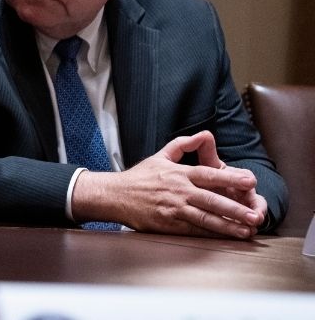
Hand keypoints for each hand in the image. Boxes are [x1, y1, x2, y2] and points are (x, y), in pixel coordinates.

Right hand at [71, 131, 264, 238]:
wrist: (114, 196)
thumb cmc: (139, 177)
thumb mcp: (160, 156)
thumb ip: (183, 145)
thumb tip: (205, 134)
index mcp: (178, 173)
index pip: (209, 174)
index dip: (231, 178)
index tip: (251, 181)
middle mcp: (178, 191)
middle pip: (211, 200)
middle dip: (236, 209)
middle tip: (256, 215)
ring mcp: (173, 209)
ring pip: (205, 218)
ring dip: (228, 226)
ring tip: (247, 230)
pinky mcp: (168, 224)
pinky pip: (193, 230)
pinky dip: (211, 234)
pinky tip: (225, 237)